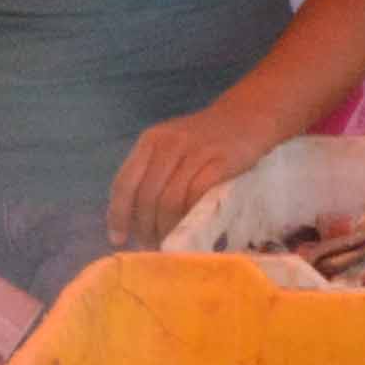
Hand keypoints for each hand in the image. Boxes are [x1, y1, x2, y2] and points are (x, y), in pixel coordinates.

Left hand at [106, 104, 274, 251]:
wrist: (247, 116)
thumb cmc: (205, 139)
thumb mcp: (172, 146)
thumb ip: (153, 173)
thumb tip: (134, 218)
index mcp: (149, 141)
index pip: (124, 182)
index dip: (118, 214)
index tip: (117, 238)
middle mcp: (167, 144)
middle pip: (146, 196)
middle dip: (145, 228)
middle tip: (151, 248)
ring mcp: (194, 152)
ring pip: (169, 200)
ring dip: (166, 228)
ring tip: (169, 245)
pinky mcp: (220, 162)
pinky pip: (197, 196)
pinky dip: (190, 218)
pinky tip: (190, 232)